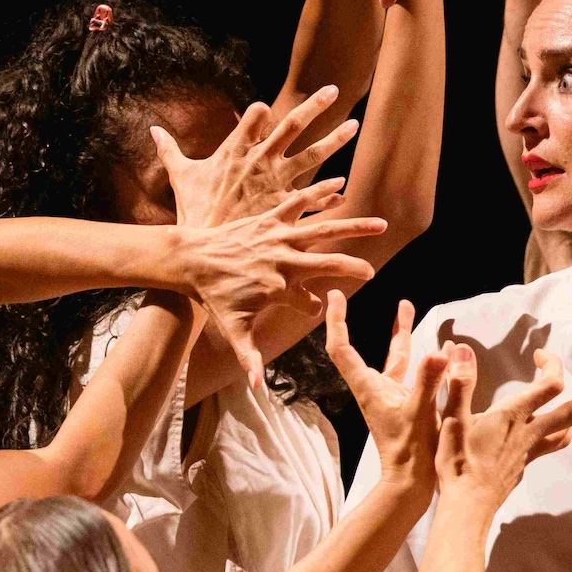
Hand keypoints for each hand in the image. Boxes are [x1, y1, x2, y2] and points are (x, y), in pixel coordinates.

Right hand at [152, 84, 355, 225]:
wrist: (202, 249)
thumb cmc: (192, 212)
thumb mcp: (180, 176)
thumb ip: (169, 150)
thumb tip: (153, 129)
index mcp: (235, 150)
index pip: (252, 118)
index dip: (260, 112)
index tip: (269, 103)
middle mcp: (259, 161)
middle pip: (291, 126)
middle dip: (313, 106)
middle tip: (333, 89)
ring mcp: (274, 183)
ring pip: (311, 156)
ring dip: (334, 140)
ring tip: (353, 125)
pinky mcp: (284, 207)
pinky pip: (310, 196)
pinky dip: (327, 192)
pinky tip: (342, 186)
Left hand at [160, 180, 383, 379]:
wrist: (191, 259)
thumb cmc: (214, 296)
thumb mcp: (233, 329)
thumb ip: (249, 357)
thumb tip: (258, 387)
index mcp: (278, 288)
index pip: (310, 304)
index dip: (313, 309)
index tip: (314, 309)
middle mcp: (283, 261)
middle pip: (329, 263)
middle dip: (353, 266)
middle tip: (372, 271)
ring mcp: (279, 237)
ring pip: (323, 230)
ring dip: (354, 226)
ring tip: (380, 224)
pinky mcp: (271, 219)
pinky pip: (300, 203)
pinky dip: (321, 193)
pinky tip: (341, 184)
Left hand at [324, 292, 455, 494]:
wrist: (410, 482)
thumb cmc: (409, 451)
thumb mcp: (419, 413)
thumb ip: (428, 381)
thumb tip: (439, 350)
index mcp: (368, 387)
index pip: (342, 349)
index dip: (336, 321)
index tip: (335, 296)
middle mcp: (376, 388)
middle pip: (365, 349)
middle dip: (368, 320)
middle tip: (370, 293)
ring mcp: (391, 396)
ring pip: (394, 358)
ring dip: (400, 334)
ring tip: (407, 307)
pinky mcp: (406, 404)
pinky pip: (414, 373)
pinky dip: (424, 357)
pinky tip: (442, 347)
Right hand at [436, 350, 571, 507]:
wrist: (467, 506)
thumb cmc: (458, 464)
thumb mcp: (453, 418)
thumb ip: (461, 383)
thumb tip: (463, 348)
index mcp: (513, 416)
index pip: (550, 385)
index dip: (553, 364)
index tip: (540, 355)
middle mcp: (529, 431)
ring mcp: (531, 449)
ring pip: (569, 429)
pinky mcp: (527, 462)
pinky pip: (556, 444)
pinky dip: (566, 431)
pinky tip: (565, 429)